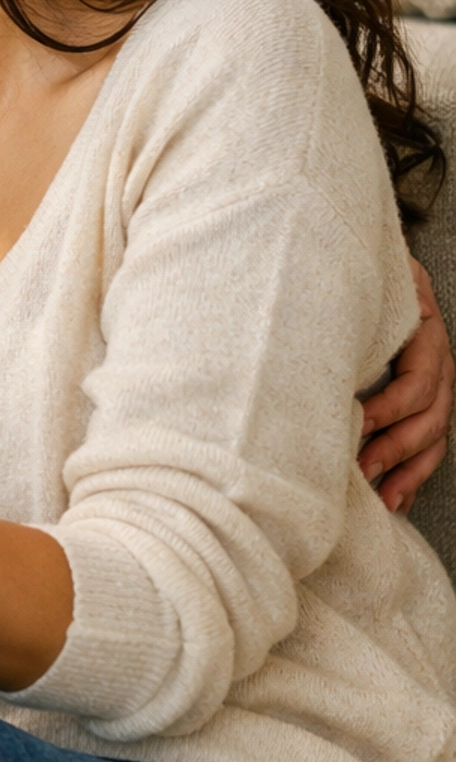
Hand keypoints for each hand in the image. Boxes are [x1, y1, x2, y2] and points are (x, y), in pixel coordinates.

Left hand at [359, 257, 453, 513]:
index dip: (391, 406)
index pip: (419, 380)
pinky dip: (413, 475)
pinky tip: (395, 500)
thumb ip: (358, 296)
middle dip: (397, 446)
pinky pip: (429, 445)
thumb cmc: (358, 268)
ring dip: (409, 470)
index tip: (356, 423)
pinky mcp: (425, 403)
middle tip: (363, 467)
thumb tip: (322, 312)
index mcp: (425, 328)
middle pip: (432, 414)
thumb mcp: (366, 275)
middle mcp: (438, 359)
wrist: (369, 262)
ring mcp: (438, 382)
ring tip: (383, 498)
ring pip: (435, 435)